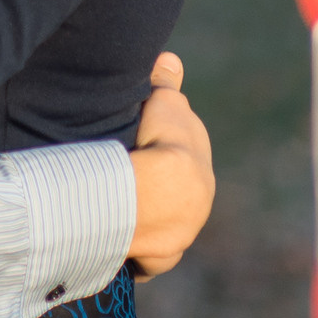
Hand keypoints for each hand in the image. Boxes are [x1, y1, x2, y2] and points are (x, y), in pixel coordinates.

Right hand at [125, 51, 214, 277]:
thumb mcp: (161, 102)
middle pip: (173, 190)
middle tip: (126, 172)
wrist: (156, 193)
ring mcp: (182, 232)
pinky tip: (124, 246)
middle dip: (156, 182)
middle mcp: (198, 202)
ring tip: (118, 208)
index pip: (179, 152)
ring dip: (146, 217)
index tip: (138, 140)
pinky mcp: (161, 258)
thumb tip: (170, 59)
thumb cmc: (158, 141)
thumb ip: (165, 82)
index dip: (157, 142)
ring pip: (164, 224)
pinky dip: (138, 253)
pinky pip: (149, 258)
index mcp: (199, 166)